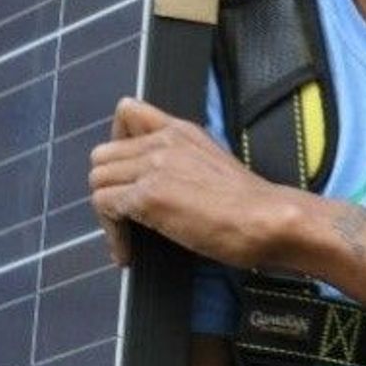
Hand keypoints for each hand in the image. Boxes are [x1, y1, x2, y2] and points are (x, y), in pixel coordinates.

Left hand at [88, 97, 294, 268]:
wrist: (268, 219)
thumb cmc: (249, 204)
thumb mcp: (212, 161)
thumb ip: (181, 159)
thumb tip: (156, 180)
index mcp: (179, 130)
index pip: (126, 112)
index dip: (116, 144)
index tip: (124, 173)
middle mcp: (162, 142)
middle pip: (102, 155)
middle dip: (108, 187)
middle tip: (125, 215)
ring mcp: (153, 167)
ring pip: (97, 181)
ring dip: (107, 214)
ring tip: (127, 237)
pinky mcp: (148, 196)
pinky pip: (105, 208)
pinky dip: (113, 234)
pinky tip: (128, 253)